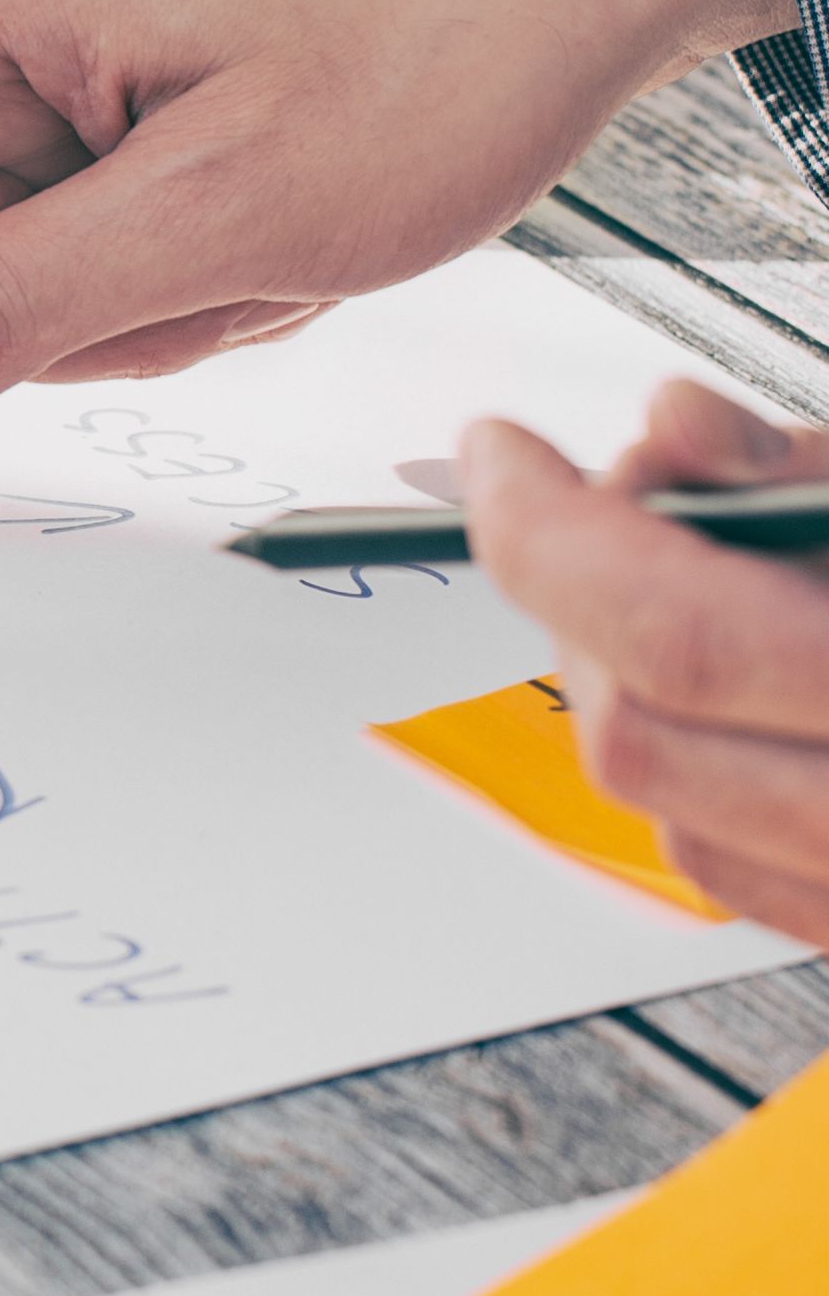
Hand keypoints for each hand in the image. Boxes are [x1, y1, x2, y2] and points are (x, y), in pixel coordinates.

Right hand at [0, 0, 790, 431]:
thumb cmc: (447, 32)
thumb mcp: (233, 219)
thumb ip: (6, 307)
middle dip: (50, 299)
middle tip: (232, 257)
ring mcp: (40, 12)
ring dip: (132, 283)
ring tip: (281, 216)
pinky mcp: (100, 42)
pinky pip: (67, 214)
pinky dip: (166, 250)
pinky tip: (278, 195)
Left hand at [467, 382, 828, 948]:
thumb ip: (795, 470)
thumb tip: (669, 430)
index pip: (670, 628)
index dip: (549, 530)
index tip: (500, 453)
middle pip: (630, 727)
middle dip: (579, 598)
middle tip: (605, 505)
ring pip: (656, 803)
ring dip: (626, 679)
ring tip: (684, 580)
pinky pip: (717, 866)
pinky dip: (688, 764)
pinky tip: (732, 683)